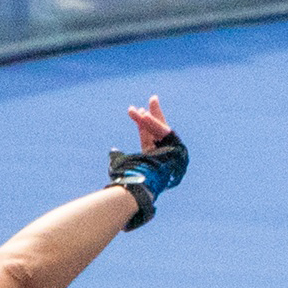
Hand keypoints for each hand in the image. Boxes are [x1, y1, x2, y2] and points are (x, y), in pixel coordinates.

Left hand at [104, 98, 184, 226]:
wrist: (137, 189)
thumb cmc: (128, 181)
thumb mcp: (122, 165)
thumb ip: (118, 157)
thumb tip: (112, 150)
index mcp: (152, 160)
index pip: (148, 137)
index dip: (142, 124)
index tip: (137, 110)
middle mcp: (163, 157)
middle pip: (159, 131)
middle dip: (154, 114)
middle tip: (152, 99)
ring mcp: (171, 155)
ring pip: (160, 131)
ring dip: (149, 119)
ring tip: (139, 110)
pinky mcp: (175, 152)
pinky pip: (164, 134)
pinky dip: (153, 124)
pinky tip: (144, 115)